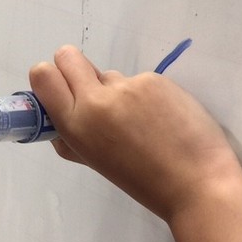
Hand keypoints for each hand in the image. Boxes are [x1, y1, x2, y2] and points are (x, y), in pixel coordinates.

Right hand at [29, 45, 241, 223]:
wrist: (198, 184)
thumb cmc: (145, 182)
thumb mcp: (97, 163)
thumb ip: (73, 141)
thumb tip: (58, 127)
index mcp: (75, 126)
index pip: (43, 75)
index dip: (50, 76)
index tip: (62, 88)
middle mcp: (95, 101)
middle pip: (67, 56)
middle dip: (74, 68)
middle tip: (94, 91)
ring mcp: (126, 87)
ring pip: (109, 74)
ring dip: (117, 90)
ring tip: (142, 121)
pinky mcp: (154, 80)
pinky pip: (139, 81)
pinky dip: (147, 96)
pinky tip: (164, 118)